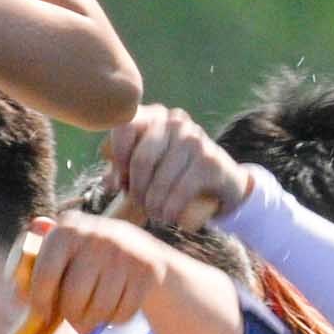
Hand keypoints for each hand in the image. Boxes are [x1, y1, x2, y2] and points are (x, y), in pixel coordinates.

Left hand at [21, 212, 172, 333]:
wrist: (143, 253)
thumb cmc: (87, 259)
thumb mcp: (62, 252)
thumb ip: (34, 267)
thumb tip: (17, 291)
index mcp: (67, 228)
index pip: (45, 274)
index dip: (40, 300)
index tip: (42, 313)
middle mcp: (96, 236)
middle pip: (73, 298)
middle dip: (70, 315)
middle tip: (72, 318)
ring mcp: (124, 253)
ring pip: (99, 309)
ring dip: (93, 321)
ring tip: (91, 316)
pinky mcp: (147, 271)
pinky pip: (122, 313)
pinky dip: (115, 319)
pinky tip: (114, 308)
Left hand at [104, 103, 242, 238]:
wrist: (224, 178)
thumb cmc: (177, 170)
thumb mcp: (150, 162)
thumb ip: (125, 167)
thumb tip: (109, 184)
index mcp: (154, 116)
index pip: (125, 127)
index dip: (118, 160)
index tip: (120, 184)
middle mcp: (175, 121)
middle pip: (142, 159)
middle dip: (136, 189)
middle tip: (139, 205)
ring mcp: (195, 139)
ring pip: (161, 178)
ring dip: (153, 204)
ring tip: (154, 215)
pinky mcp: (210, 161)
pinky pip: (181, 190)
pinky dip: (170, 209)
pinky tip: (168, 218)